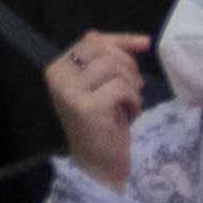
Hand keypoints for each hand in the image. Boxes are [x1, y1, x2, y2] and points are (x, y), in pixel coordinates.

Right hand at [47, 29, 151, 180]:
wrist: (97, 164)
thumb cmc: (101, 125)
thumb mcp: (99, 88)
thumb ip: (103, 62)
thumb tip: (122, 38)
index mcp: (57, 68)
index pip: (91, 40)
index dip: (121, 40)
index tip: (145, 43)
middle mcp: (58, 77)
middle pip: (105, 51)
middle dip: (129, 68)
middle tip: (133, 90)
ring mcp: (70, 92)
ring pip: (115, 68)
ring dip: (133, 86)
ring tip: (130, 104)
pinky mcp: (87, 108)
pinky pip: (121, 88)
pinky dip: (134, 101)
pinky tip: (130, 115)